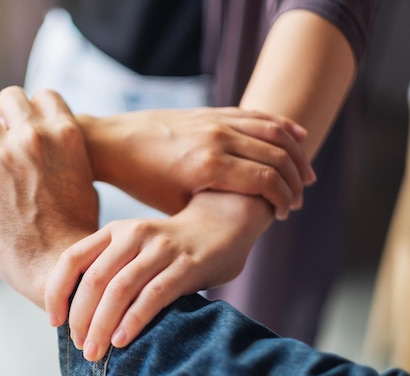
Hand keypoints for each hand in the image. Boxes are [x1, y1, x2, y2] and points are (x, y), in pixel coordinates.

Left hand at [0, 87, 98, 308]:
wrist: (56, 266)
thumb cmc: (74, 231)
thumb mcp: (84, 181)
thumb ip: (66, 155)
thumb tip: (52, 148)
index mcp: (66, 135)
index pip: (43, 96)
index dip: (31, 112)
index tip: (23, 128)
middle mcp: (34, 138)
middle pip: (8, 97)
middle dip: (2, 115)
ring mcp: (3, 156)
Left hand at [46, 191, 269, 360]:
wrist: (221, 227)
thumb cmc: (169, 248)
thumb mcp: (134, 247)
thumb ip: (108, 269)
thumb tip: (75, 316)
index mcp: (114, 231)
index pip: (71, 259)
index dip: (57, 292)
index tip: (55, 321)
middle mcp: (134, 235)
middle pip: (94, 279)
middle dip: (81, 318)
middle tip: (80, 346)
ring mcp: (161, 248)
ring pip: (120, 289)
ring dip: (102, 325)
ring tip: (95, 352)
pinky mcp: (187, 265)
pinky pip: (153, 296)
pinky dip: (133, 320)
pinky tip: (122, 340)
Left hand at [80, 107, 315, 219]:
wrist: (114, 143)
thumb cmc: (141, 181)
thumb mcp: (175, 204)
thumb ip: (211, 206)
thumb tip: (244, 219)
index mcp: (208, 167)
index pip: (267, 180)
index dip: (284, 199)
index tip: (285, 214)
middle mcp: (217, 138)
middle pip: (276, 156)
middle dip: (295, 180)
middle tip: (298, 200)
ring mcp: (215, 120)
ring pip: (272, 131)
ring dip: (295, 152)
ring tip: (306, 174)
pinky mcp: (210, 111)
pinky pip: (255, 114)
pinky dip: (280, 125)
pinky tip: (296, 136)